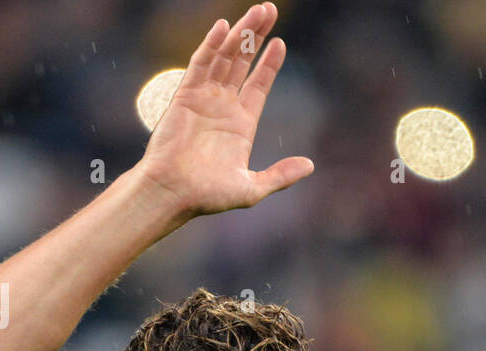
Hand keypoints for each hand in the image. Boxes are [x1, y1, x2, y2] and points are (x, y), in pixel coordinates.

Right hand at [135, 2, 313, 221]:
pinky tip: (224, 27)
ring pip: (225, 57)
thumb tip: (310, 165)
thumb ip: (281, 176)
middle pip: (242, 62)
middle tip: (270, 9)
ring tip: (258, 11)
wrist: (175, 194)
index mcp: (240, 124)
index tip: (280, 43)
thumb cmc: (209, 196)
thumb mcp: (253, 188)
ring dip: (241, 33)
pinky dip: (212, 45)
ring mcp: (204, 98)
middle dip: (256, 36)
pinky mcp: (185, 95)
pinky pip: (201, 64)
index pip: (258, 85)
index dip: (269, 64)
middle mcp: (223, 106)